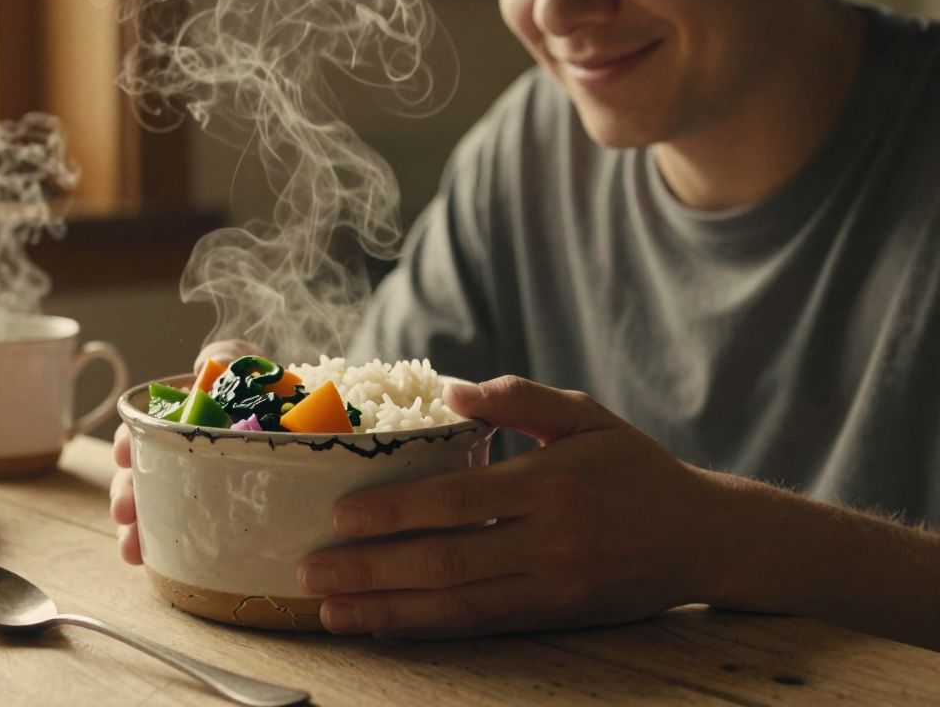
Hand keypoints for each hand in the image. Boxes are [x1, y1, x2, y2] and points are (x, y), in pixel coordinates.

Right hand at [110, 339, 262, 564]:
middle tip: (124, 512)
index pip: (142, 430)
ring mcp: (196, 491)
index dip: (127, 442)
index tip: (124, 454)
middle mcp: (180, 457)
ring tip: (132, 549)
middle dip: (125, 494)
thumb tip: (202, 367)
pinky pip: (183, 537)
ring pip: (154, 510)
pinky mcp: (217, 520)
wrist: (318, 429)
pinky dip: (163, 551)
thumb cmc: (275, 393)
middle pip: (140, 476)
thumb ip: (227, 357)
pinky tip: (152, 564)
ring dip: (136, 530)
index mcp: (181, 421)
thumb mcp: (251, 367)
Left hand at [295, 375, 718, 635]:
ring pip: (456, 605)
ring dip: (385, 609)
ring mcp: (552, 587)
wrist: (705, 538)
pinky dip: (426, 628)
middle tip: (311, 572)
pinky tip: (382, 624)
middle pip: (446, 561)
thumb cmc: (635, 468)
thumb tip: (451, 389)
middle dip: (371, 570)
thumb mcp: (587, 416)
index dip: (396, 512)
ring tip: (328, 612)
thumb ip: (520, 399)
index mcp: (552, 484)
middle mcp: (550, 542)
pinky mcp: (555, 617)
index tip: (341, 516)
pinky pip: (480, 626)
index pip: (459, 500)